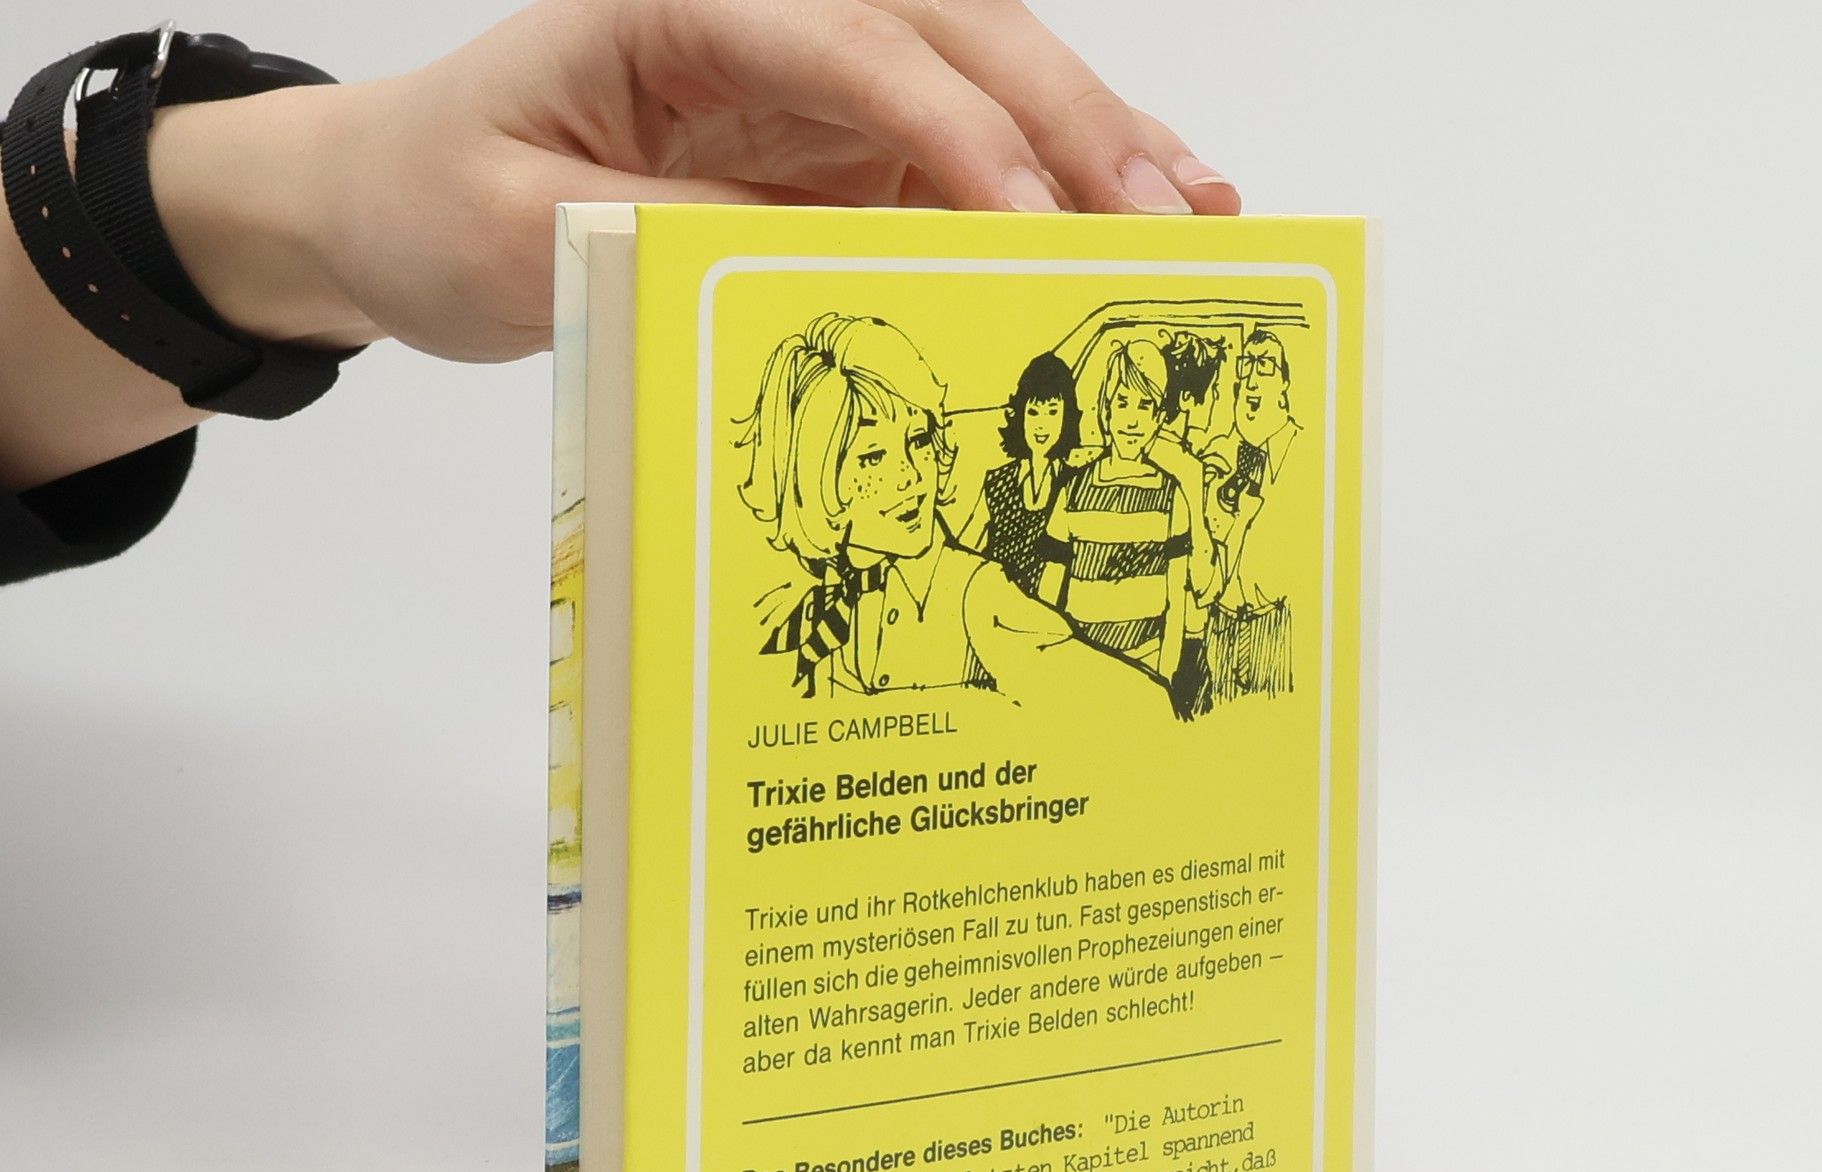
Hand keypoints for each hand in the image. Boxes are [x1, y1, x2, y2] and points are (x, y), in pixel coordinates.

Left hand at [152, 0, 1240, 363]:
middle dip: (1063, 121)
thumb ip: (671, 233)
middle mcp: (760, 15)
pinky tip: (1131, 215)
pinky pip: (960, 149)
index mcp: (669, 3)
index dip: (947, 123)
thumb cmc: (436, 198)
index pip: (842, 36)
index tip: (1024, 216)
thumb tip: (828, 268)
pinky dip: (1048, 184)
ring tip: (1198, 211)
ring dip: (1090, 140)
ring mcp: (807, 74)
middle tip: (1161, 214)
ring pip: (980, 77)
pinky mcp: (832, 138)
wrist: (396, 197)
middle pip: (946, 31)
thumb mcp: (520, 234)